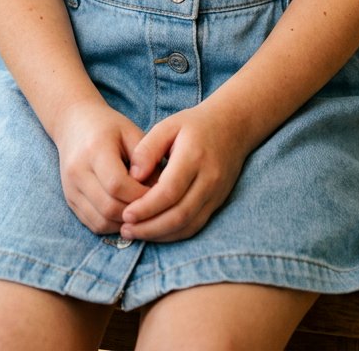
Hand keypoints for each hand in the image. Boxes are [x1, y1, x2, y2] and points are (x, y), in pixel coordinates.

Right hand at [53, 99, 152, 234]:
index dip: (140, 195)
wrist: (74, 123)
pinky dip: (113, 225)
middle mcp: (77, 171)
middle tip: (153, 206)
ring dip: (124, 222)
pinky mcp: (70, 200)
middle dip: (135, 212)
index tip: (159, 193)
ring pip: (100, 222)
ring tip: (141, 211)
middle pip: (108, 207)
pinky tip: (126, 213)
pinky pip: (93, 224)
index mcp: (94, 149)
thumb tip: (160, 191)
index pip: (117, 184)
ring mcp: (70, 188)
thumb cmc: (109, 127)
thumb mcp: (131, 132)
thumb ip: (146, 160)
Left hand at [120, 101, 249, 242]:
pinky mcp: (218, 202)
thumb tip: (132, 176)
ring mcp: (216, 194)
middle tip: (126, 229)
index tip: (126, 213)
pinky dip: (174, 234)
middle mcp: (209, 179)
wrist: (233, 126)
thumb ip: (148, 149)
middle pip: (179, 214)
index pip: (170, 191)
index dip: (146, 207)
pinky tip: (155, 232)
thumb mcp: (168, 125)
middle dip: (150, 227)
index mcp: (194, 156)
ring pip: (188, 225)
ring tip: (135, 233)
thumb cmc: (195, 125)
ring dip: (160, 234)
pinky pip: (196, 226)